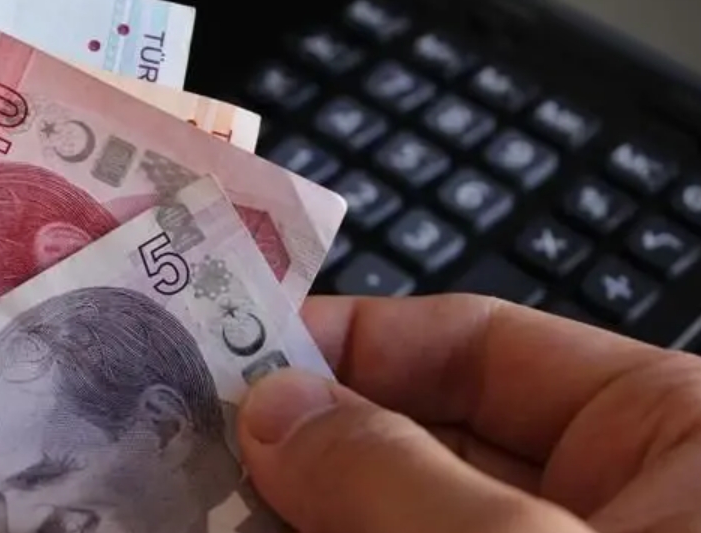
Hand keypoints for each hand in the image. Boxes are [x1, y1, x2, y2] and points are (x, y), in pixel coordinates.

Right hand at [238, 295, 700, 532]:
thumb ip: (396, 474)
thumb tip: (275, 410)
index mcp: (673, 437)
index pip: (481, 344)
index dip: (351, 339)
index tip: (242, 355)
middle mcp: (614, 504)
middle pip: (425, 436)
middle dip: (311, 439)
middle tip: (201, 444)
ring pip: (401, 516)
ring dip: (302, 506)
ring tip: (208, 503)